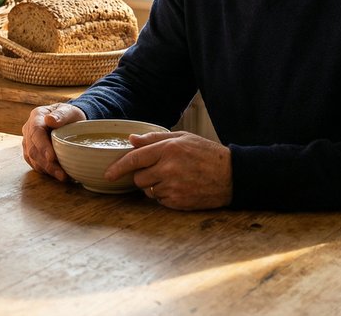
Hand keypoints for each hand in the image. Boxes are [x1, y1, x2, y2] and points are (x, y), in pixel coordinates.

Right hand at [21, 103, 85, 180]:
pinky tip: (57, 175)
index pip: (36, 132)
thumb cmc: (70, 115)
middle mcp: (28, 129)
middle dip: (46, 163)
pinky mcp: (31, 152)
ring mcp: (28, 142)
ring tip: (63, 177)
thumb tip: (50, 120)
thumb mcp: (69, 111)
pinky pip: (35, 164)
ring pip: (33, 159)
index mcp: (36, 116)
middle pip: (33, 149)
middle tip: (61, 174)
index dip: (42, 146)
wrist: (68, 121)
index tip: (52, 157)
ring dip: (47, 170)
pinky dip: (45, 171)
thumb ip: (61, 114)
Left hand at [105, 131, 232, 209]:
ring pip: (148, 191)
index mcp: (168, 149)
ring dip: (154, 186)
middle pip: (138, 178)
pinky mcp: (179, 202)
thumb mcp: (183, 138)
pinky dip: (165, 195)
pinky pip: (160, 201)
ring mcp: (174, 187)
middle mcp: (168, 168)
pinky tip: (180, 187)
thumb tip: (131, 140)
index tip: (108, 174)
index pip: (135, 159)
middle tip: (158, 170)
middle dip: (143, 176)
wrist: (232, 175)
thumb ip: (155, 139)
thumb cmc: (207, 153)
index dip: (118, 167)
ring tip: (173, 178)